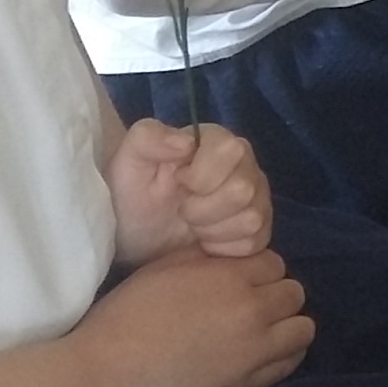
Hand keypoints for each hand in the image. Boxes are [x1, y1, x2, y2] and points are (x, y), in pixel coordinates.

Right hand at [68, 247, 312, 386]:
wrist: (105, 374)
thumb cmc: (127, 315)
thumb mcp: (165, 267)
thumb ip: (209, 258)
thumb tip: (235, 259)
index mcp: (230, 277)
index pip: (274, 263)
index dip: (255, 271)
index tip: (237, 281)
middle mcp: (252, 311)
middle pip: (293, 293)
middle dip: (274, 294)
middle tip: (247, 305)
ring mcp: (254, 352)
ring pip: (303, 328)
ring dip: (286, 324)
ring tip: (259, 329)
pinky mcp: (247, 385)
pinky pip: (290, 363)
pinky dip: (283, 354)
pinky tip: (261, 353)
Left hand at [105, 118, 275, 263]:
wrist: (135, 236)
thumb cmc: (133, 194)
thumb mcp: (128, 160)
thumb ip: (149, 138)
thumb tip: (186, 142)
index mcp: (219, 141)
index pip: (231, 151)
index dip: (199, 176)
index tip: (176, 183)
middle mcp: (246, 165)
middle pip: (242, 190)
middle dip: (202, 209)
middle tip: (182, 210)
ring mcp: (257, 198)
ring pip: (251, 219)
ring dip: (212, 230)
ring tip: (192, 225)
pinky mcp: (259, 230)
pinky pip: (254, 242)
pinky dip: (224, 248)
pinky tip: (205, 241)